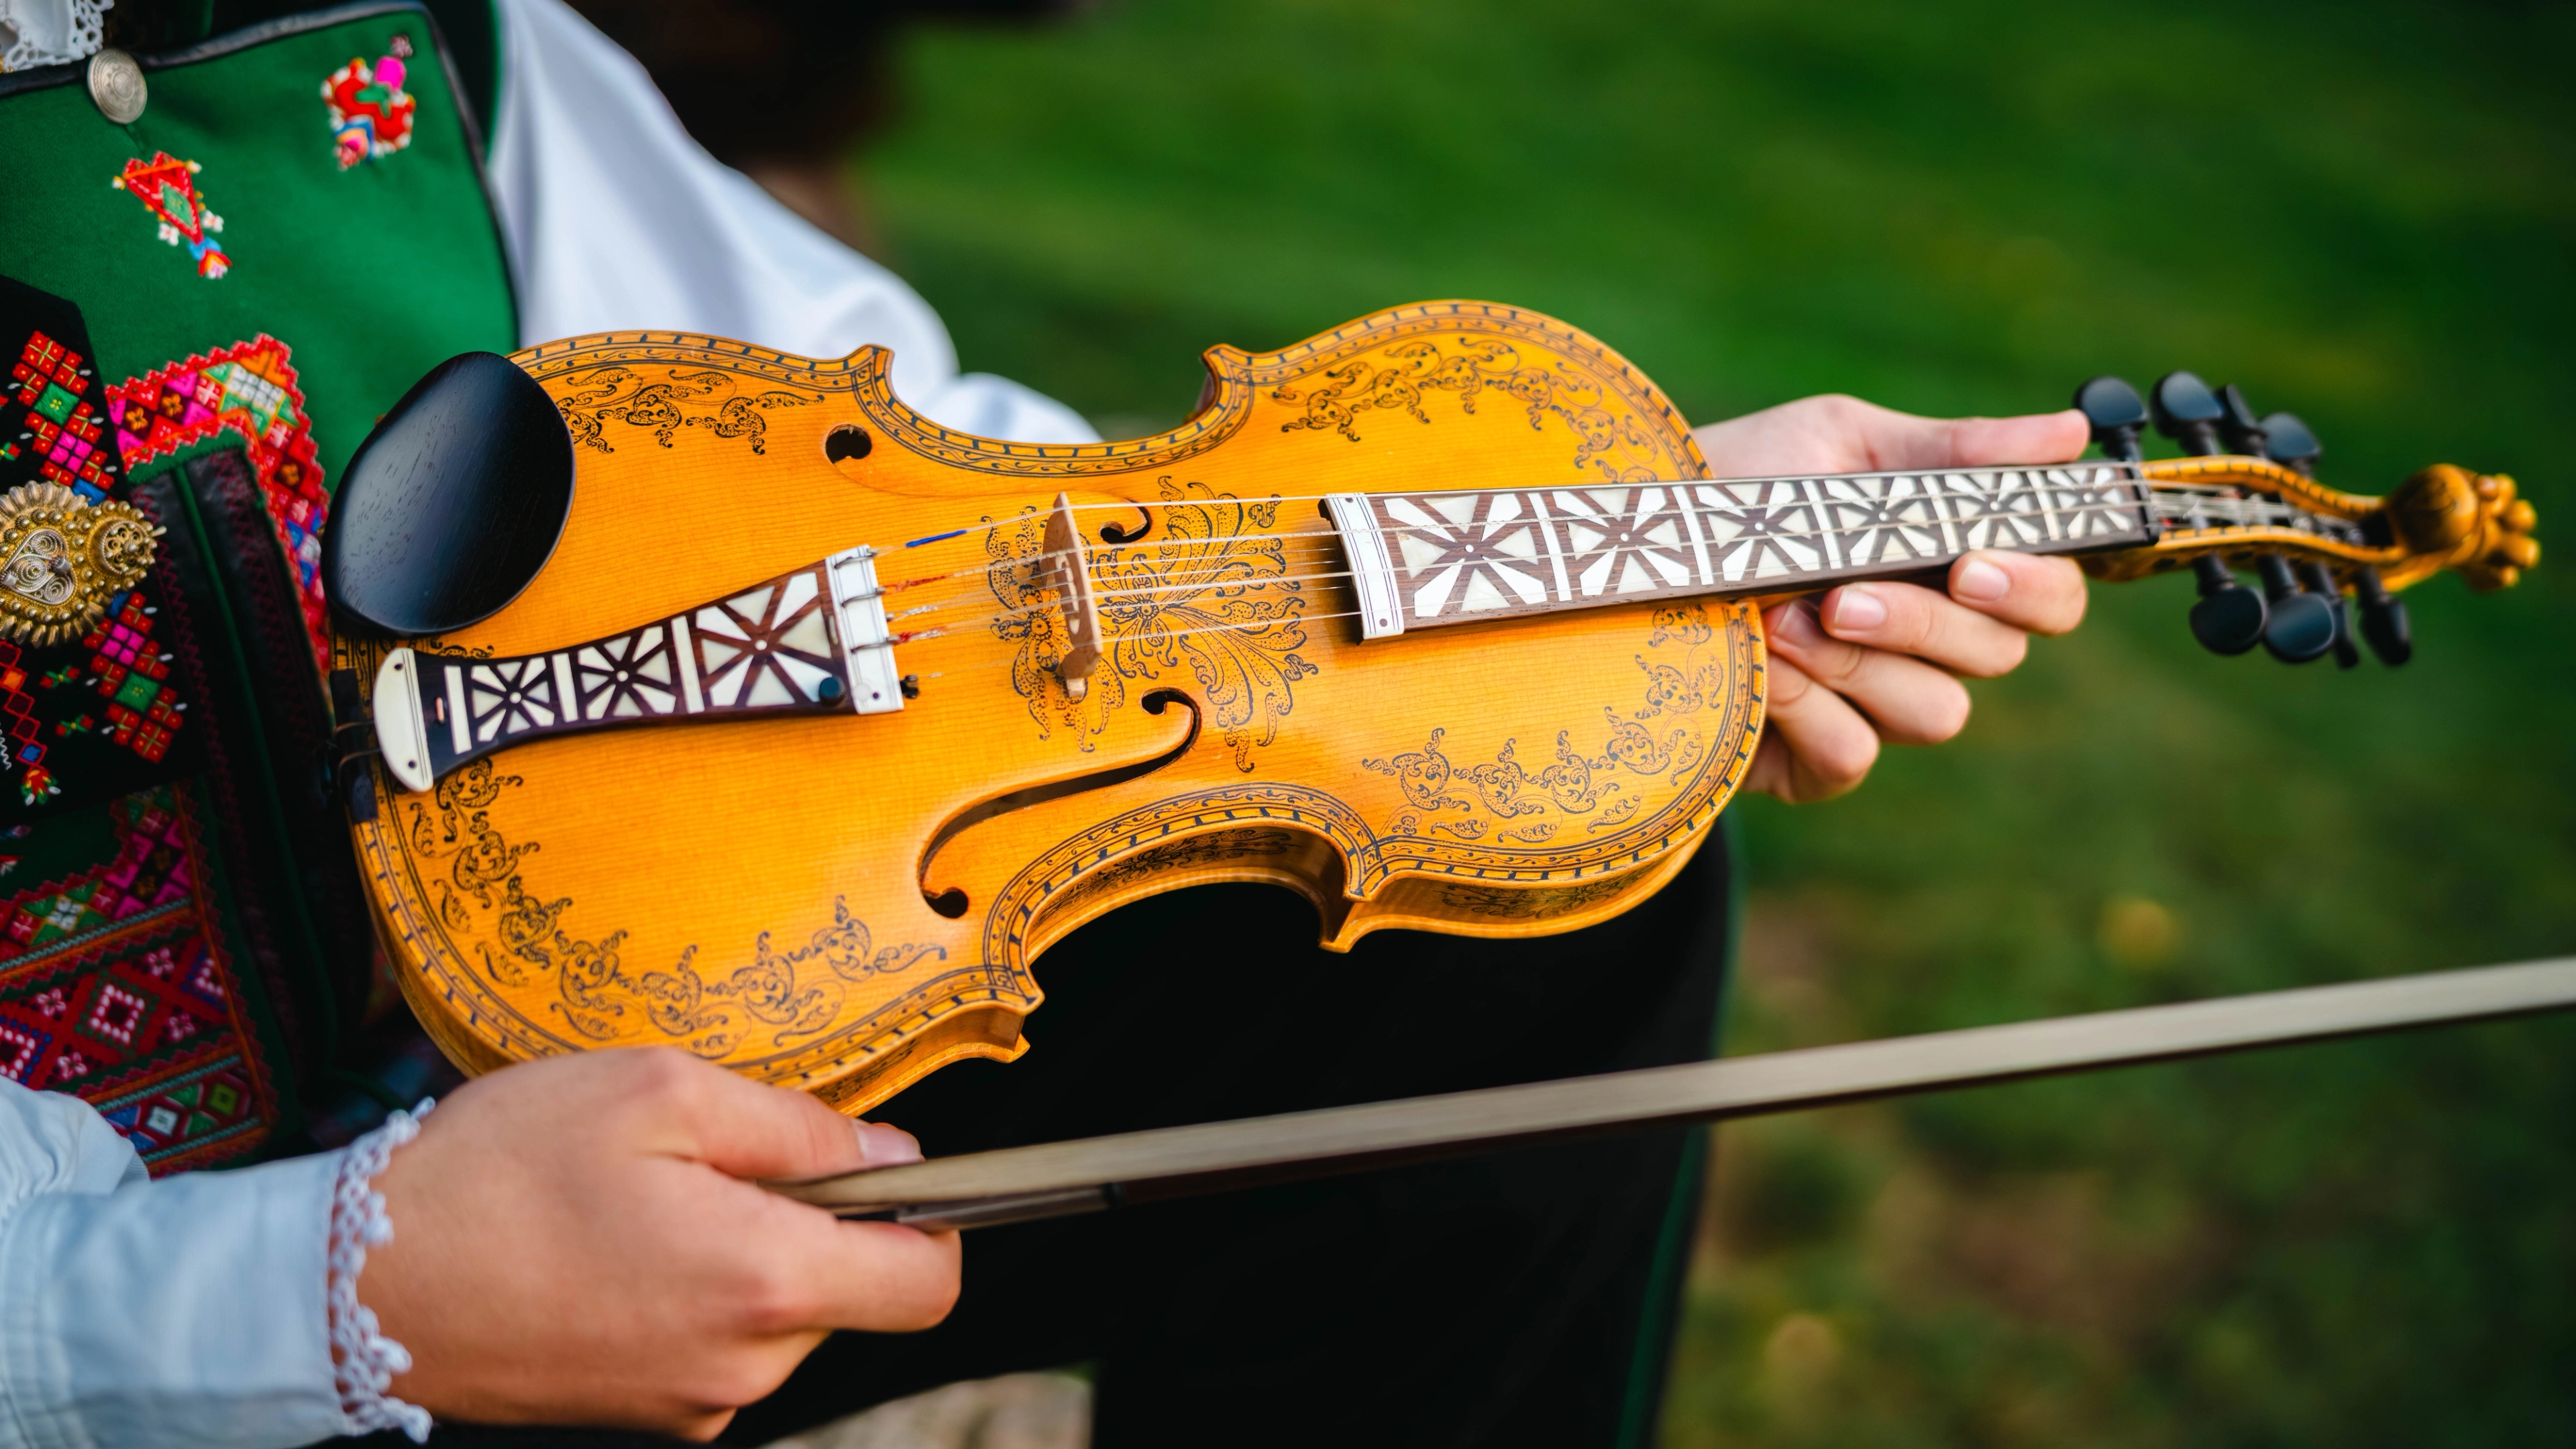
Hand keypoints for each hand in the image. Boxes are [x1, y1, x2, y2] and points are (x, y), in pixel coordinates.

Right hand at [358, 1048, 957, 1437]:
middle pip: (854, 1293)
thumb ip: (798, 1127)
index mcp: (762, 1283)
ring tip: (646, 1204)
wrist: (354, 1284)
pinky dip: (696, 1291)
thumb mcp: (657, 1092)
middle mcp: (742, 1369)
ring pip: (783, 1318)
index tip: (881, 1169)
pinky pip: (719, 1345)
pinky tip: (617, 1249)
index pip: (929, 1283)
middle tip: (713, 1164)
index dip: (933, 1217)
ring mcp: (691, 1406)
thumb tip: (893, 1157)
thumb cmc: (499, 1171)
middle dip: (815, 1224)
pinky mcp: (644, 1418)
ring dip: (748, 1253)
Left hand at [1690, 395, 2092, 802]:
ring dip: (1858, 663)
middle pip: (1997, 657)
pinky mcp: (1812, 761)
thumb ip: (1952, 450)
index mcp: (1949, 564)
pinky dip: (1809, 709)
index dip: (2035, 588)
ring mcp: (1871, 705)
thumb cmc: (1735, 485)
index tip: (1971, 564)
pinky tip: (1757, 666)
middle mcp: (1925, 643)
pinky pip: (1856, 754)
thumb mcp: (1836, 443)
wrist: (1626, 548)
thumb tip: (2071, 430)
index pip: (2048, 598)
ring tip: (1777, 617)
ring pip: (1935, 712)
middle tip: (1842, 593)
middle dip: (1923, 623)